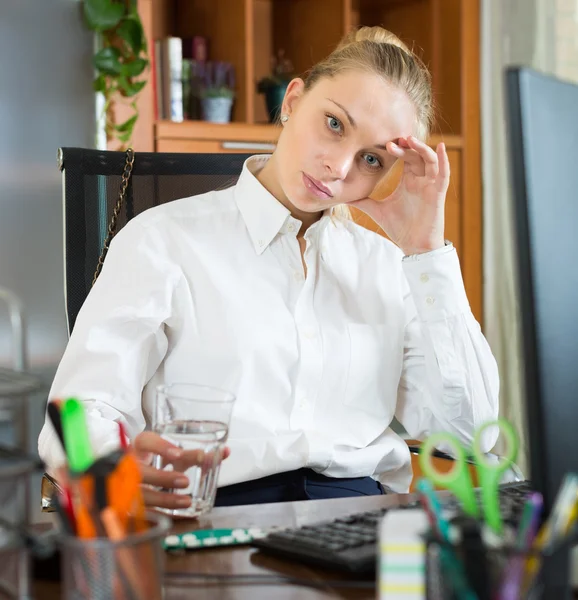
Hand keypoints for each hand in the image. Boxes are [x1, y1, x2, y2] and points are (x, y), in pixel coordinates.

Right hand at [133, 431, 229, 510]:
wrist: (132, 478)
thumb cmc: (157, 462)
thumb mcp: (173, 456)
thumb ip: (196, 455)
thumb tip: (225, 451)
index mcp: (140, 447)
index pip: (145, 441)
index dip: (160, 447)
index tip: (178, 454)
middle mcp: (129, 466)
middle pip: (140, 471)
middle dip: (162, 477)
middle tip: (186, 481)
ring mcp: (126, 486)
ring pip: (140, 494)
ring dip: (164, 499)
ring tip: (187, 501)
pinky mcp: (129, 504)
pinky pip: (144, 512)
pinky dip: (163, 513)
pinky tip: (180, 515)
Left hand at [350, 136, 449, 254]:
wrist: (413, 244)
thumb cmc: (398, 226)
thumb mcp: (375, 209)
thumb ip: (360, 200)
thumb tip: (340, 195)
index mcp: (406, 179)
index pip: (401, 156)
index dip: (394, 148)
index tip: (380, 141)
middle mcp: (419, 178)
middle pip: (413, 154)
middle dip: (404, 146)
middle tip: (391, 141)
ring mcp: (430, 183)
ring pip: (428, 159)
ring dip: (420, 148)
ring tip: (409, 140)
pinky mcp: (438, 192)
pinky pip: (444, 173)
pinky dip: (444, 160)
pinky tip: (440, 147)